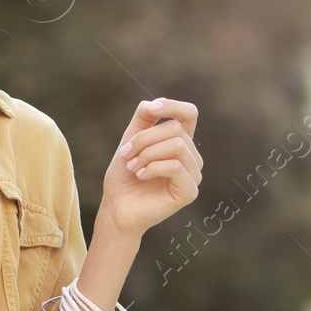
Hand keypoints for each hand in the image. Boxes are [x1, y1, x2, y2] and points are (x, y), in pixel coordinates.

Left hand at [99, 97, 202, 238]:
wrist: (116, 207)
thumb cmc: (124, 177)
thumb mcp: (130, 140)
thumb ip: (143, 119)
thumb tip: (155, 103)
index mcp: (180, 142)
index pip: (189, 114)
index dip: (172, 106)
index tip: (151, 110)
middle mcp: (191, 158)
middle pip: (175, 129)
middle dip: (144, 139)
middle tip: (126, 155)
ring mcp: (193, 175)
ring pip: (176, 145)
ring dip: (146, 154)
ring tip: (133, 167)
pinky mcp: (189, 191)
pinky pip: (174, 166)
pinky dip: (152, 167)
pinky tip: (141, 177)